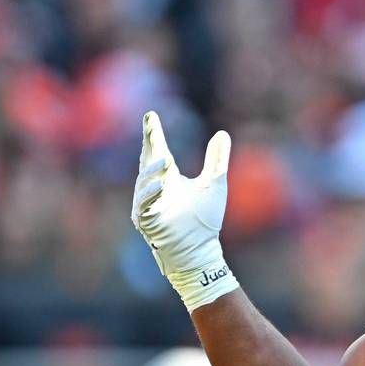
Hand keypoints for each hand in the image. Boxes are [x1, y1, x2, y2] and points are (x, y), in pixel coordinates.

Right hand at [131, 111, 238, 310]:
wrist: (202, 249)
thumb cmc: (205, 220)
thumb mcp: (215, 183)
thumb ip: (217, 160)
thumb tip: (222, 134)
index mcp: (168, 178)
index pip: (158, 151)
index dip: (153, 134)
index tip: (151, 116)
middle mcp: (154, 188)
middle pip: (147, 161)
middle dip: (149, 143)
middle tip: (151, 125)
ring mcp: (147, 204)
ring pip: (143, 182)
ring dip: (152, 171)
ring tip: (166, 160)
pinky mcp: (146, 220)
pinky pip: (143, 204)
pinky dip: (150, 194)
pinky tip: (161, 184)